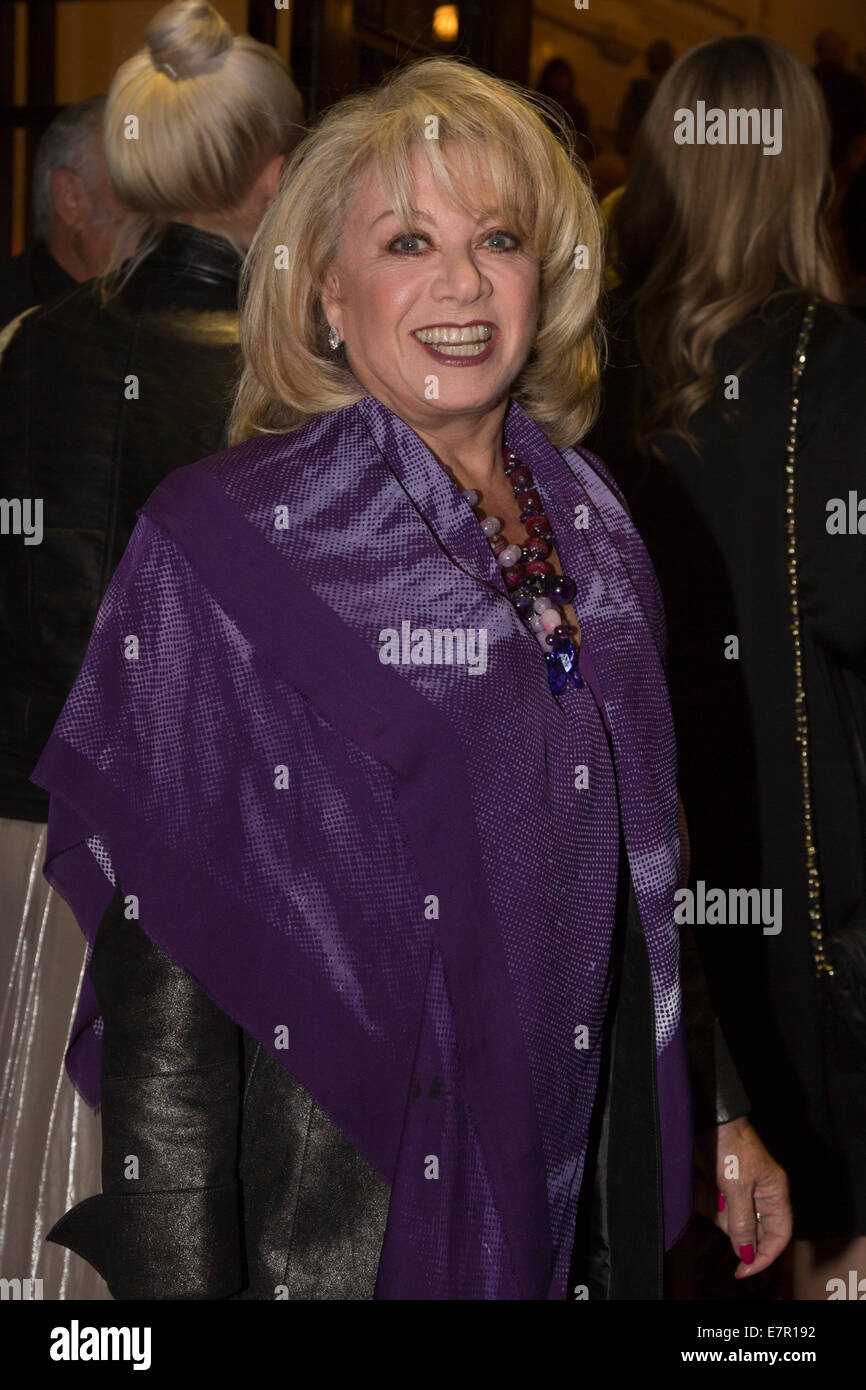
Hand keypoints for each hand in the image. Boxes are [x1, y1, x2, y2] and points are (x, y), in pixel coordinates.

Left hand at [694, 1115, 790, 1277]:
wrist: (707, 1115)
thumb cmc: (729, 1145)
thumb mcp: (735, 1186)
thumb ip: (742, 1222)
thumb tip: (746, 1254)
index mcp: (775, 1193)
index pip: (778, 1235)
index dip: (763, 1256)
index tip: (741, 1269)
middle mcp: (761, 1193)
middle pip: (750, 1229)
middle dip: (729, 1223)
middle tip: (717, 1203)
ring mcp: (741, 1187)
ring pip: (729, 1218)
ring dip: (713, 1208)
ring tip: (705, 1186)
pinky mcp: (722, 1182)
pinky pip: (715, 1204)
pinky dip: (705, 1199)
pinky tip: (699, 1183)